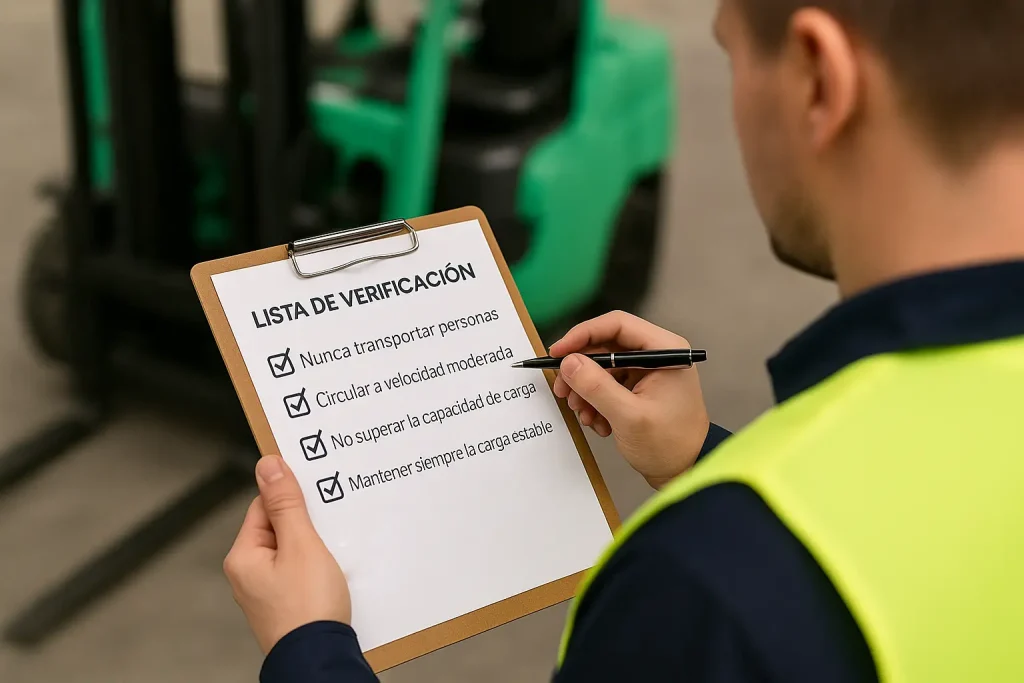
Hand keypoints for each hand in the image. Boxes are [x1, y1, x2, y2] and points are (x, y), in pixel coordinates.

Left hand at [224, 455, 350, 653]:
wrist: (321, 659)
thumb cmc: (309, 608)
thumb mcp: (301, 545)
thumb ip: (286, 504)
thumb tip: (268, 465)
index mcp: (244, 557)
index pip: (264, 506)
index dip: (292, 496)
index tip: (317, 488)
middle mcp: (250, 575)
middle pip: (281, 528)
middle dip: (308, 523)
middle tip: (333, 520)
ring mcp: (269, 592)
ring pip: (295, 551)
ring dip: (318, 546)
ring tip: (338, 548)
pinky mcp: (288, 604)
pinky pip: (303, 572)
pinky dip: (320, 566)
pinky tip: (338, 569)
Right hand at [550, 311, 710, 489]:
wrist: (687, 473)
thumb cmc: (669, 445)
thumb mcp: (629, 416)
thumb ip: (597, 387)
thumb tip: (568, 362)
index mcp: (665, 349)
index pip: (617, 325)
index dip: (582, 334)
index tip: (557, 353)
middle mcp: (658, 354)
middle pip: (606, 346)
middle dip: (581, 370)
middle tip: (562, 390)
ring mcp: (648, 372)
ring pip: (603, 367)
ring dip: (586, 390)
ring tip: (582, 413)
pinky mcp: (640, 388)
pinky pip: (608, 385)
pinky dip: (596, 402)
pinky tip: (598, 422)